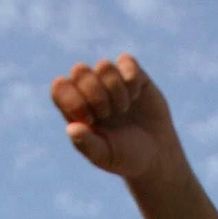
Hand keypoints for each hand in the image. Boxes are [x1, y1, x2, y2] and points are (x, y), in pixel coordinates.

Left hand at [49, 56, 183, 183]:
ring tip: (123, 109)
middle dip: (94, 92)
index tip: (89, 119)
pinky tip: (136, 96)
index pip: (59, 87)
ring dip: (114, 88)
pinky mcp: (134, 75)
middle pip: (79, 70)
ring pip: (103, 65)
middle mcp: (91, 91)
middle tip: (106, 114)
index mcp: (76, 108)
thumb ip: (86, 144)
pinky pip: (126, 60)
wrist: (157, 154)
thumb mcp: (105, 156)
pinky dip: (131, 79)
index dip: (72, 98)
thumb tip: (70, 129)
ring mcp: (112, 81)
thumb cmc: (125, 157)